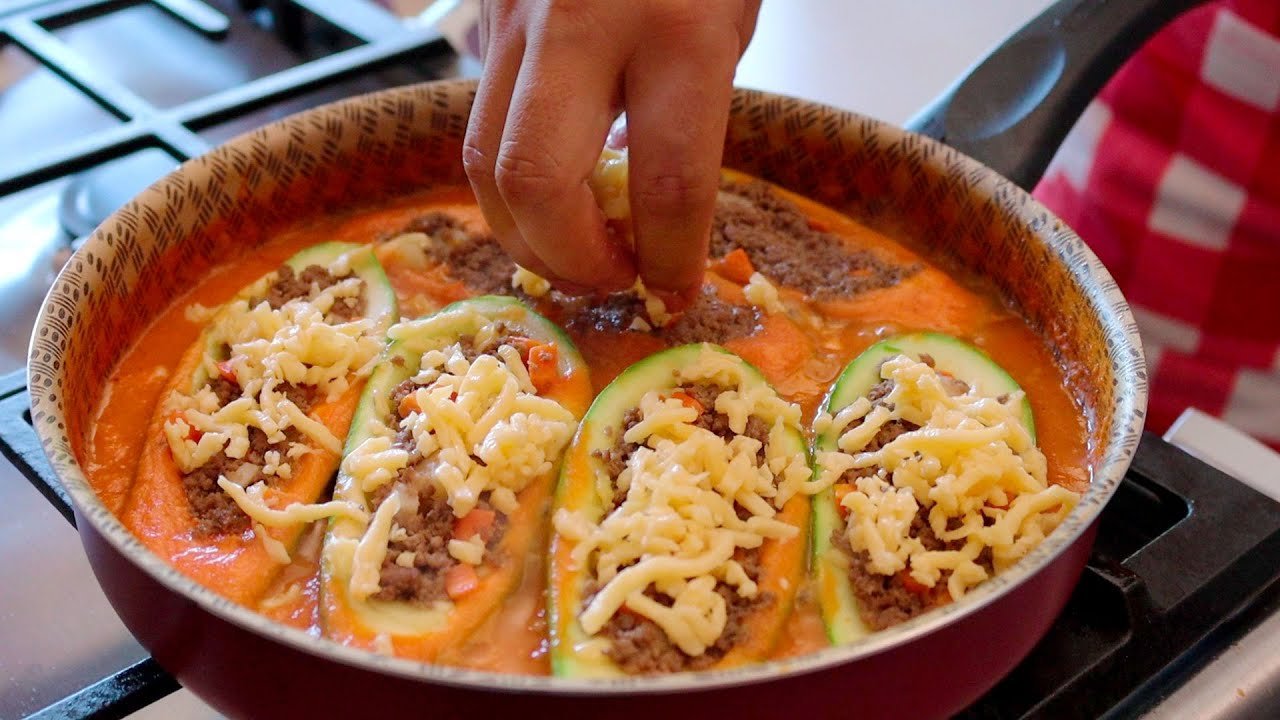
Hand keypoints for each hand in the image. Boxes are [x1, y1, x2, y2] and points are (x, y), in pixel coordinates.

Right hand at [463, 0, 761, 297]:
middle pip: (535, 183)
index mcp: (677, 27)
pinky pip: (482, 118)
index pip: (666, 186)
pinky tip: (553, 190)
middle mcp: (579, 22)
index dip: (669, 261)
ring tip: (572, 252)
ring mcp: (515, 14)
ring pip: (485, 161)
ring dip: (525, 232)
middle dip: (567, 258)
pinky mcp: (484, 12)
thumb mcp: (731, 16)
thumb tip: (650, 213)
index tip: (673, 292)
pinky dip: (512, 177)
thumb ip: (694, 108)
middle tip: (607, 278)